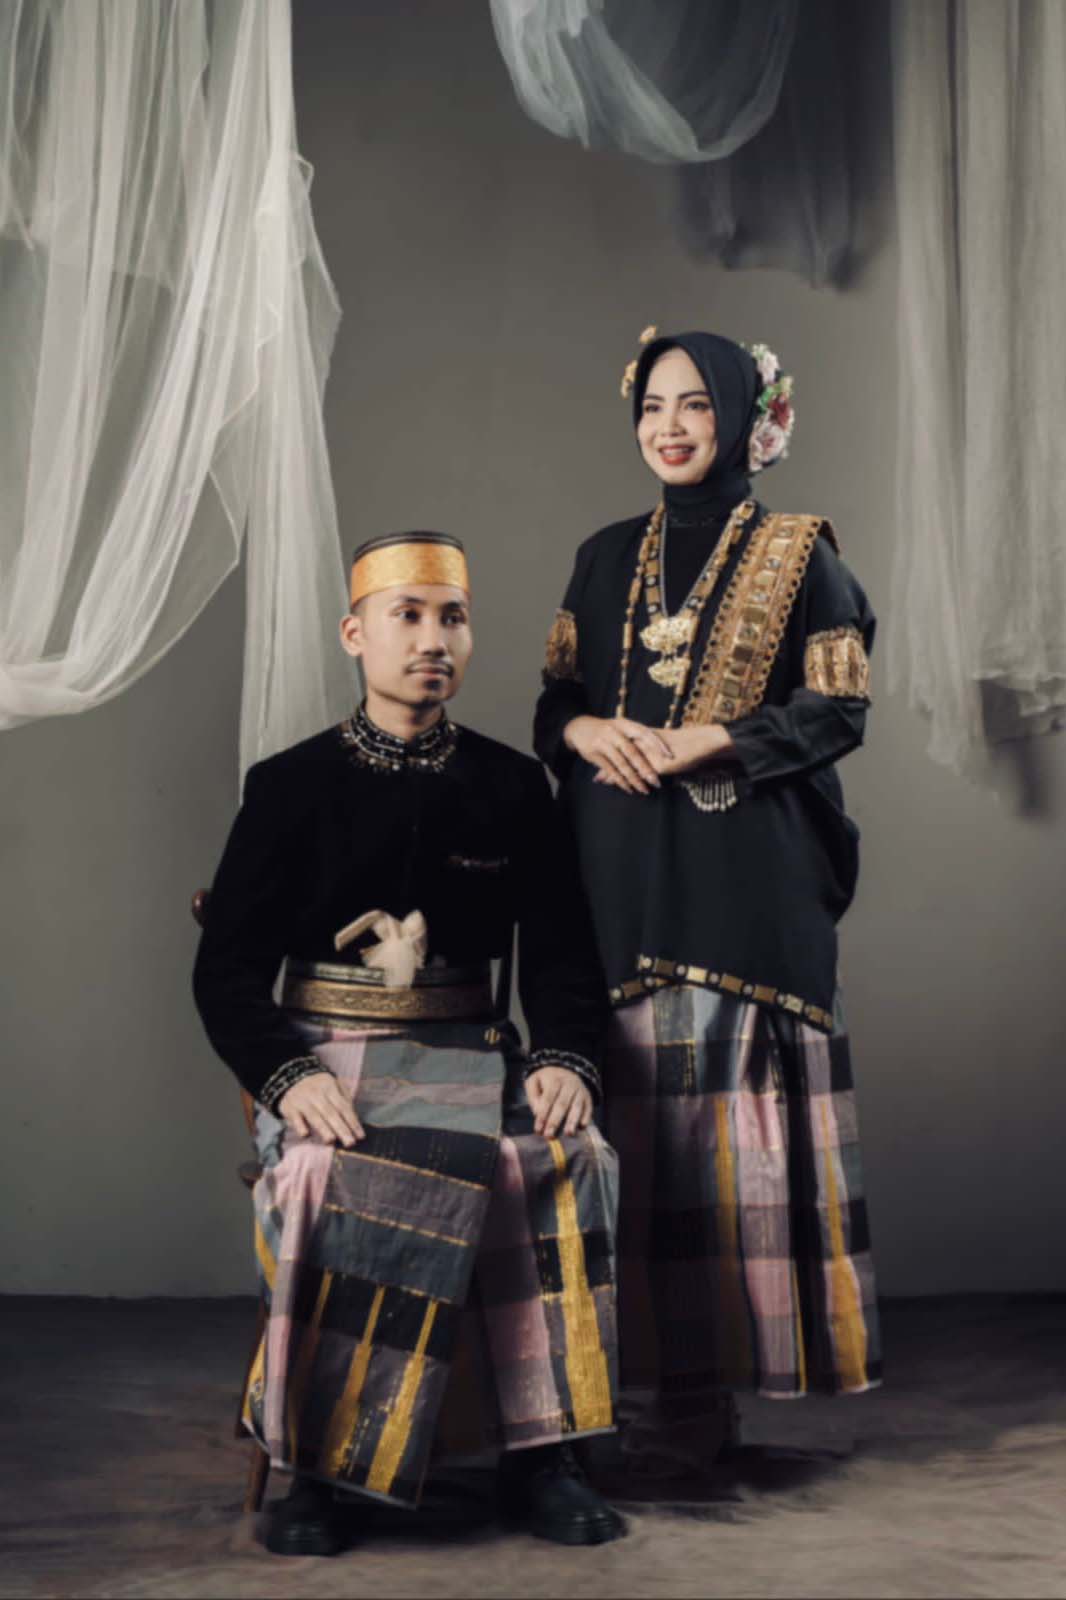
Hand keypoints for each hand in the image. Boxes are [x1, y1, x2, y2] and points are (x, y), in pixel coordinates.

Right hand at [278, 1071, 364, 1146]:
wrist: (291, 1076)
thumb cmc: (318, 1085)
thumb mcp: (334, 1084)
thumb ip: (344, 1098)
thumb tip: (354, 1118)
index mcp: (330, 1088)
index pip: (343, 1107)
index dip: (352, 1122)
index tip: (360, 1136)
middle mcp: (317, 1094)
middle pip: (331, 1113)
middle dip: (341, 1129)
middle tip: (350, 1143)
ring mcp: (303, 1101)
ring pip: (314, 1116)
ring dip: (323, 1129)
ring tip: (331, 1141)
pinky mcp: (290, 1107)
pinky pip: (295, 1118)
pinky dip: (300, 1126)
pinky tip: (305, 1135)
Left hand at [525, 1066, 592, 1138]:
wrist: (564, 1068)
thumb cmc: (545, 1080)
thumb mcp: (533, 1082)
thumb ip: (533, 1097)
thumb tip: (538, 1114)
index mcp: (553, 1080)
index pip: (547, 1099)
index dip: (542, 1115)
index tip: (538, 1130)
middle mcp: (569, 1084)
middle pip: (562, 1104)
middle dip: (555, 1121)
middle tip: (549, 1136)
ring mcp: (580, 1090)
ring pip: (576, 1106)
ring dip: (572, 1121)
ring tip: (568, 1134)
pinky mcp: (587, 1096)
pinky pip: (588, 1107)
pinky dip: (586, 1117)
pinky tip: (582, 1127)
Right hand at [564, 715, 671, 794]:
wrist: (579, 727)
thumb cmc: (607, 729)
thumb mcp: (621, 725)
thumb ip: (636, 734)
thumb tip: (661, 744)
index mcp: (624, 723)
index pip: (645, 733)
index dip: (658, 744)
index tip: (670, 756)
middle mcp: (614, 732)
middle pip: (633, 752)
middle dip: (646, 769)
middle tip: (657, 782)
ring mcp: (603, 743)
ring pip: (622, 764)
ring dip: (634, 779)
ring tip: (644, 790)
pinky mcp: (595, 753)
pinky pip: (610, 770)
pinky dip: (620, 781)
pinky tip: (629, 788)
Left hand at [593, 723, 733, 787]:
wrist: (704, 743)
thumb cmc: (689, 747)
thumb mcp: (669, 750)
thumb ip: (657, 754)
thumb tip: (651, 763)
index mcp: (648, 738)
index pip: (625, 746)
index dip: (612, 754)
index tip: (599, 759)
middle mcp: (647, 744)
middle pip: (621, 754)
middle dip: (608, 764)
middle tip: (595, 774)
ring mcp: (652, 753)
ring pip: (628, 764)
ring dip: (615, 773)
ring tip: (600, 781)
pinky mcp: (659, 764)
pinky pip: (641, 773)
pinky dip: (630, 780)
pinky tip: (623, 786)